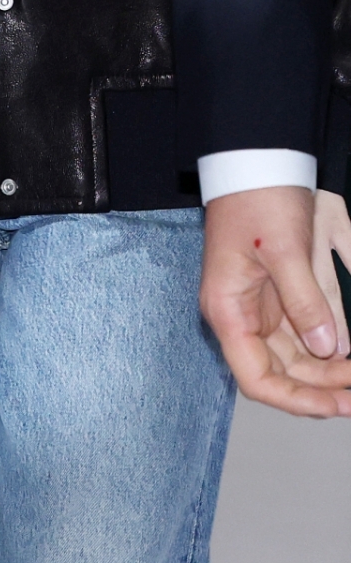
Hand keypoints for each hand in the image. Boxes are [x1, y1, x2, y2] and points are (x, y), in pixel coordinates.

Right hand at [201, 185, 350, 416]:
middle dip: (323, 386)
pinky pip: (308, 327)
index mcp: (229, 309)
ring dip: (332, 369)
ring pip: (300, 353)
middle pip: (283, 370)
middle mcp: (243, 313)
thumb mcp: (285, 249)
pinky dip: (333, 342)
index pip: (257, 378)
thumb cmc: (258, 197)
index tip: (335, 406)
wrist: (258, 158)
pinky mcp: (281, 289)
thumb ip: (305, 303)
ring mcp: (263, 302)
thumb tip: (328, 351)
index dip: (296, 401)